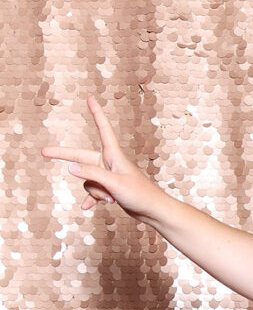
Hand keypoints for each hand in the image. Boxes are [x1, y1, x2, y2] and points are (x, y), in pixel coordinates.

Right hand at [41, 96, 159, 215]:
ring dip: (96, 191)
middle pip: (81, 157)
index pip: (103, 129)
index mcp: (114, 155)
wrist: (152, 210)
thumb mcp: (114, 183)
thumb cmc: (139, 194)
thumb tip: (70, 168)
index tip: (90, 98)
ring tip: (112, 198)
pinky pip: (92, 191)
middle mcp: (109, 163)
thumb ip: (92, 174)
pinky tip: (87, 207)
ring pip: (87, 180)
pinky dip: (91, 199)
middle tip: (43, 152)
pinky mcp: (108, 188)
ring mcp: (107, 176)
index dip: (96, 114)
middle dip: (64, 156)